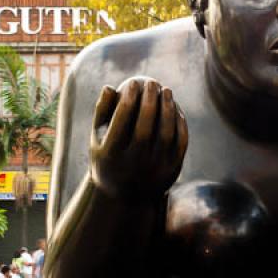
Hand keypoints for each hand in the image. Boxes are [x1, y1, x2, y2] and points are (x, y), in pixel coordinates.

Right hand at [90, 77, 187, 198]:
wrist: (126, 196)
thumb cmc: (109, 157)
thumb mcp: (98, 139)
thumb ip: (101, 113)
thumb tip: (109, 86)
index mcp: (111, 157)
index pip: (120, 124)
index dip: (127, 100)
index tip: (133, 82)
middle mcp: (133, 166)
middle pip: (145, 129)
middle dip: (149, 102)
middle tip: (152, 83)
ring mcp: (154, 170)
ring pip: (166, 135)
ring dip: (167, 109)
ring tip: (166, 90)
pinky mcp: (172, 171)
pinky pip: (179, 143)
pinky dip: (179, 123)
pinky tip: (176, 107)